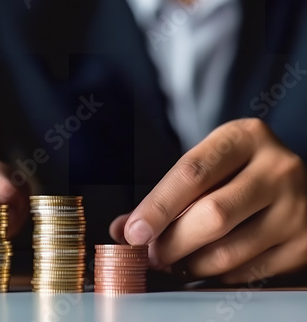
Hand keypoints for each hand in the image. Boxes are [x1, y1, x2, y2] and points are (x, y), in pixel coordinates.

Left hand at [110, 118, 306, 283]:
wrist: (292, 180)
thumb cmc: (238, 170)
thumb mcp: (208, 164)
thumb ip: (168, 194)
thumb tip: (123, 229)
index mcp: (244, 137)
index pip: (192, 174)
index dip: (158, 207)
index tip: (133, 232)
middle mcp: (278, 168)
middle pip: (213, 215)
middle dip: (171, 242)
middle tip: (150, 254)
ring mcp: (297, 207)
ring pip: (230, 251)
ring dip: (190, 264)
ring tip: (173, 262)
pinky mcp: (305, 243)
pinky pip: (249, 272)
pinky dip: (218, 275)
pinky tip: (204, 266)